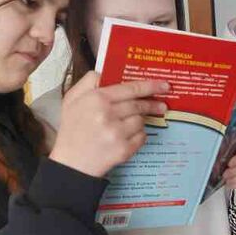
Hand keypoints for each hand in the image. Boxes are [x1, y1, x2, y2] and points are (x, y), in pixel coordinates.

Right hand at [49, 71, 168, 177]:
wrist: (71, 163)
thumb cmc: (73, 129)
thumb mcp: (72, 99)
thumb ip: (88, 81)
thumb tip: (106, 72)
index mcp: (96, 98)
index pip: (131, 88)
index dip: (150, 86)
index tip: (164, 85)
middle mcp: (108, 114)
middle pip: (139, 104)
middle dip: (152, 104)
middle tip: (161, 105)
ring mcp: (117, 133)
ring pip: (141, 121)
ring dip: (139, 122)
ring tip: (127, 126)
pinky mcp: (124, 150)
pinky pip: (142, 137)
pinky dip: (138, 136)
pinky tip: (126, 138)